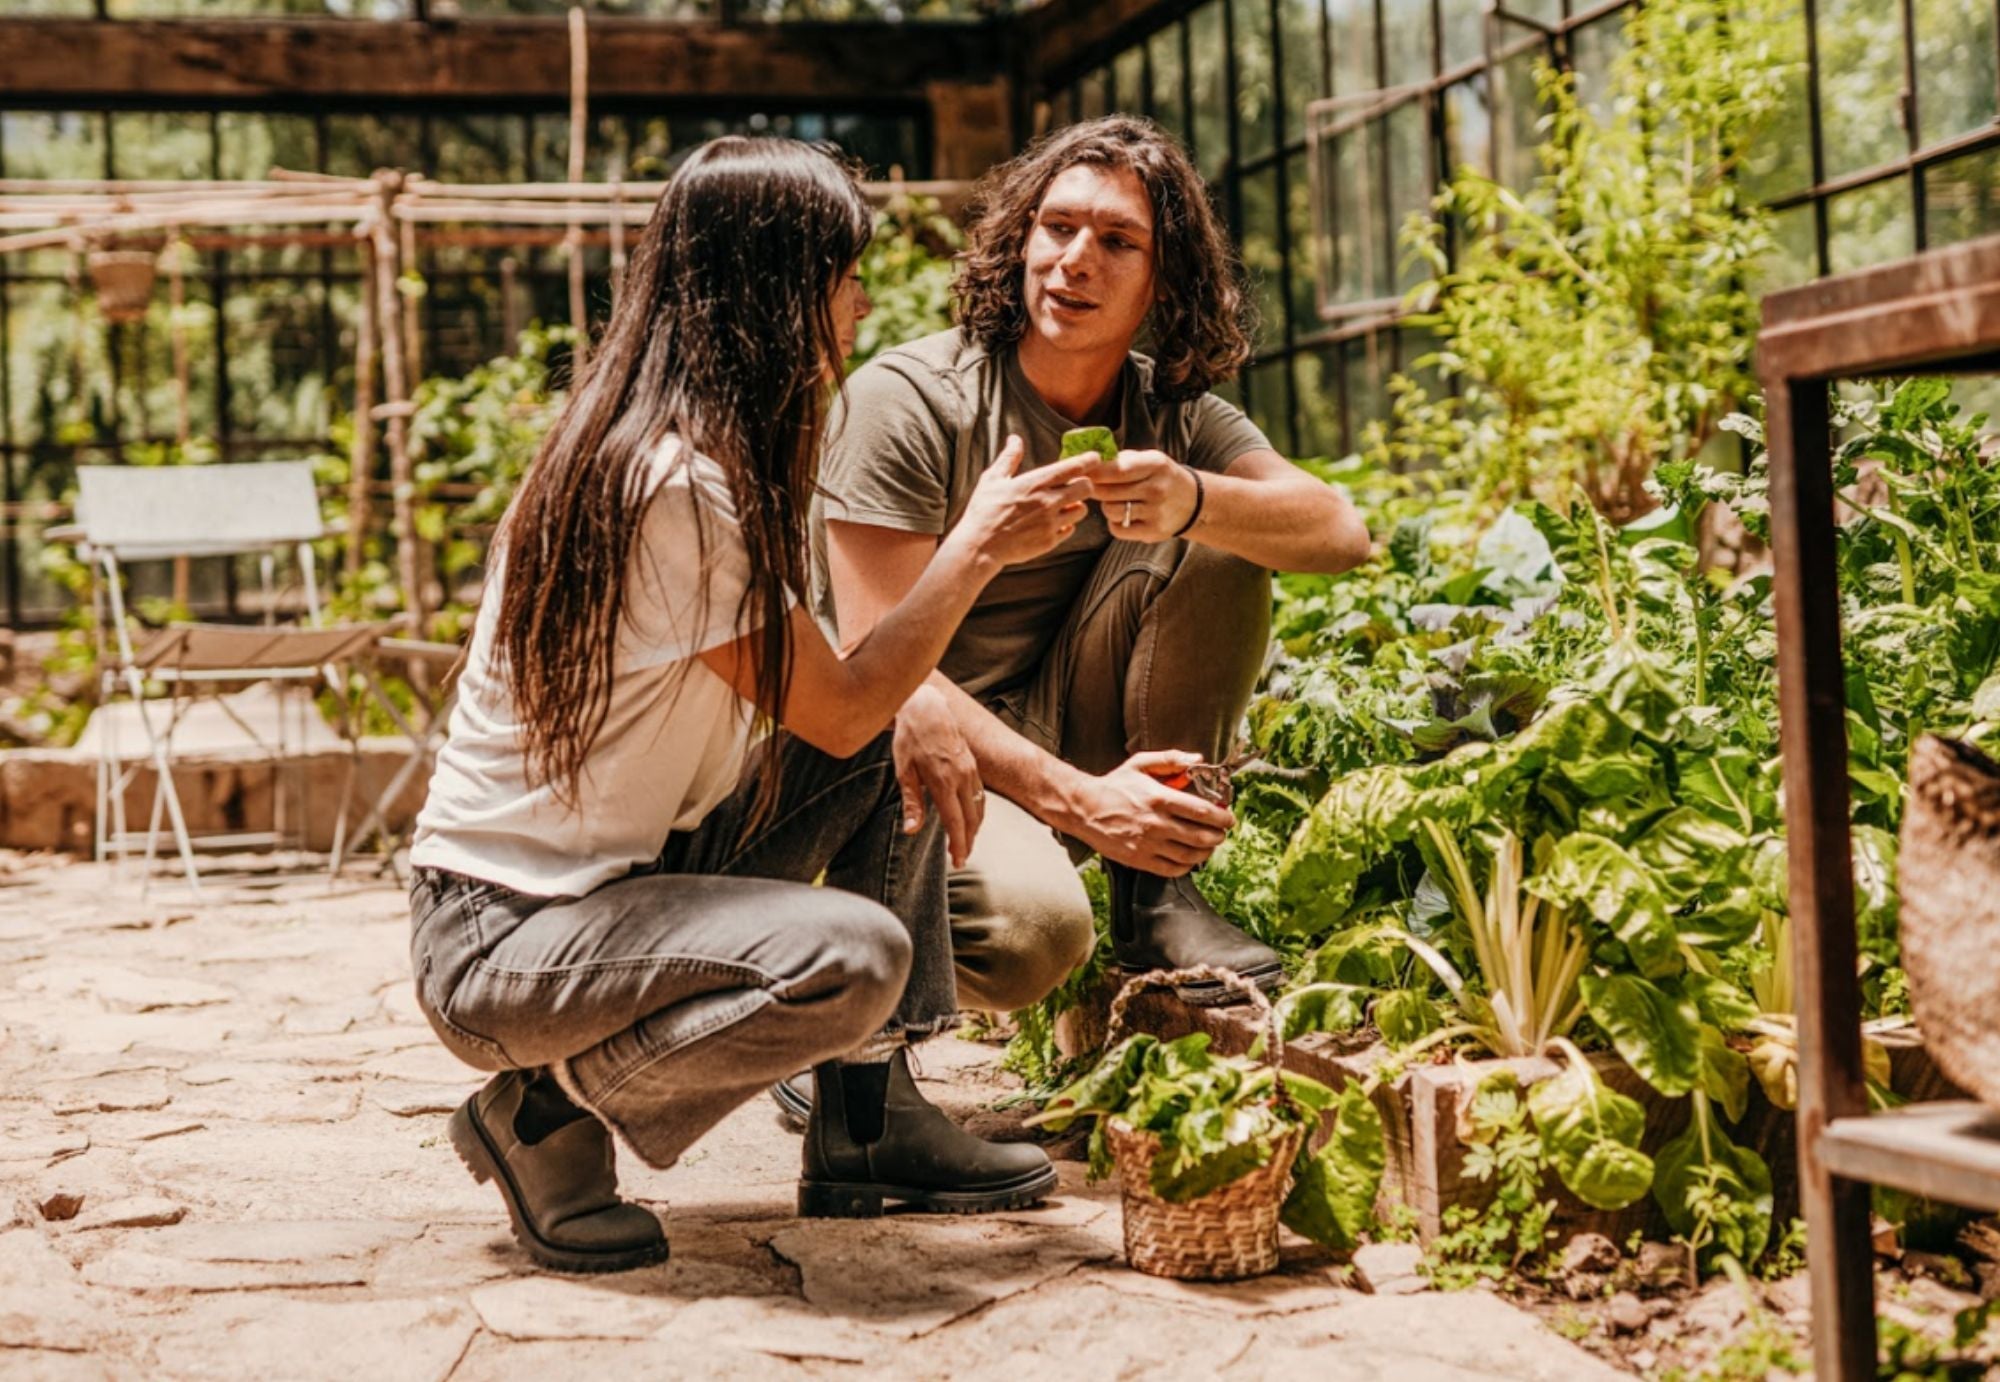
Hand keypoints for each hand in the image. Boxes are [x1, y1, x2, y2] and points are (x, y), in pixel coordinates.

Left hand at [892, 683, 983, 867]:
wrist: (927, 707)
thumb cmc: (911, 738)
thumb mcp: (904, 771)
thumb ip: (911, 803)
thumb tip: (911, 830)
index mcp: (944, 782)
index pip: (956, 822)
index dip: (959, 844)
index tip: (959, 860)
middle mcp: (962, 778)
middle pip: (972, 819)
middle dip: (968, 841)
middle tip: (961, 858)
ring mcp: (970, 770)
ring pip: (979, 807)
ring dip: (974, 828)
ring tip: (965, 842)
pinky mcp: (972, 765)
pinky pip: (980, 794)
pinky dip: (977, 811)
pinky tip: (970, 818)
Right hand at [947, 434, 1096, 569]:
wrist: (980, 547)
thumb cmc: (983, 511)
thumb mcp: (992, 479)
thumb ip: (1009, 458)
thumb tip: (1015, 439)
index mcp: (1035, 483)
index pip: (1073, 467)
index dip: (1089, 460)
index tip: (1095, 457)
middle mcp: (1048, 502)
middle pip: (1086, 488)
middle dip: (1084, 484)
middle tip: (1075, 485)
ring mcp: (1051, 523)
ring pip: (1081, 511)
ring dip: (1075, 506)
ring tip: (1062, 506)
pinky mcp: (1050, 541)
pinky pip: (1070, 530)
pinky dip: (1065, 525)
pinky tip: (1052, 523)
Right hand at [1066, 749, 1234, 875]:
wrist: (1084, 808)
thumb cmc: (1114, 785)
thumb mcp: (1140, 763)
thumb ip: (1171, 759)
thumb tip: (1198, 759)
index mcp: (1159, 798)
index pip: (1203, 812)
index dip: (1222, 817)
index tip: (1229, 818)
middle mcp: (1156, 824)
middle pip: (1201, 836)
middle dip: (1218, 836)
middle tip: (1221, 833)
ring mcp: (1148, 844)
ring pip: (1190, 856)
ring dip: (1206, 852)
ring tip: (1208, 846)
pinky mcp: (1139, 860)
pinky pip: (1172, 869)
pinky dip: (1187, 866)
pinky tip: (1189, 858)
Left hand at [1091, 449, 1198, 541]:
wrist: (1191, 501)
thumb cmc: (1160, 476)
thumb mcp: (1148, 459)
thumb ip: (1120, 459)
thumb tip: (1087, 461)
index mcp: (1155, 465)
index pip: (1116, 469)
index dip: (1094, 472)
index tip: (1081, 472)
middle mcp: (1157, 488)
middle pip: (1108, 491)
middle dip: (1094, 489)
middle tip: (1090, 486)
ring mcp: (1156, 512)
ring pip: (1110, 510)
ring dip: (1105, 505)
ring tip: (1113, 500)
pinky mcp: (1153, 531)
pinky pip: (1118, 529)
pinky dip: (1114, 522)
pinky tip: (1122, 515)